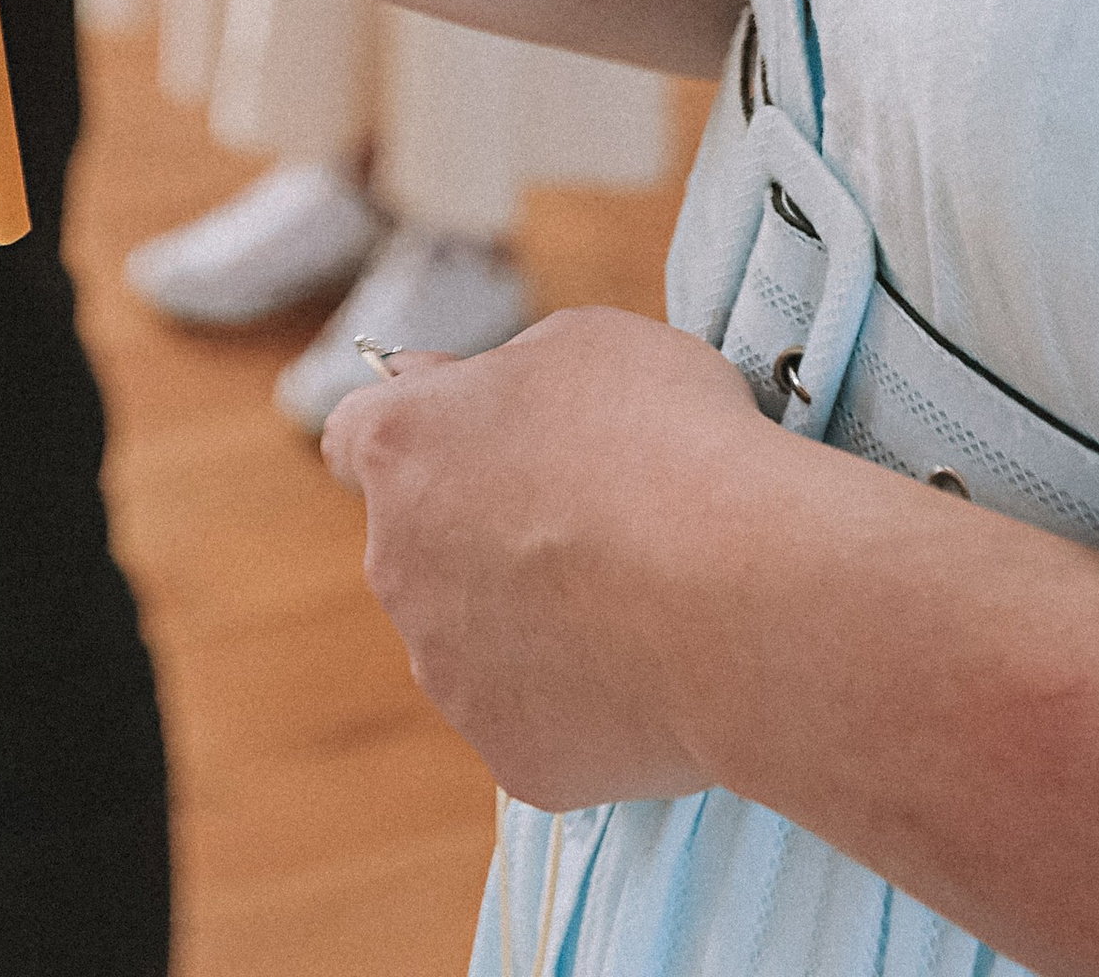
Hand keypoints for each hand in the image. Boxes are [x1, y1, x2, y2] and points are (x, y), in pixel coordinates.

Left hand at [321, 307, 774, 810]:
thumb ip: (504, 374)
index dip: (418, 436)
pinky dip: (584, 696)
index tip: (472, 441)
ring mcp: (449, 673)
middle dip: (486, 533)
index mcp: (404, 448)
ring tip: (640, 596)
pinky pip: (539, 717)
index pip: (354, 438)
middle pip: (422, 545)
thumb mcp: (585, 342)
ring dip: (533, 619)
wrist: (743, 594)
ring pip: (476, 640)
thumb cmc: (670, 440)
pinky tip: (653, 665)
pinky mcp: (511, 756)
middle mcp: (398, 565)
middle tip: (592, 519)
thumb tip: (470, 400)